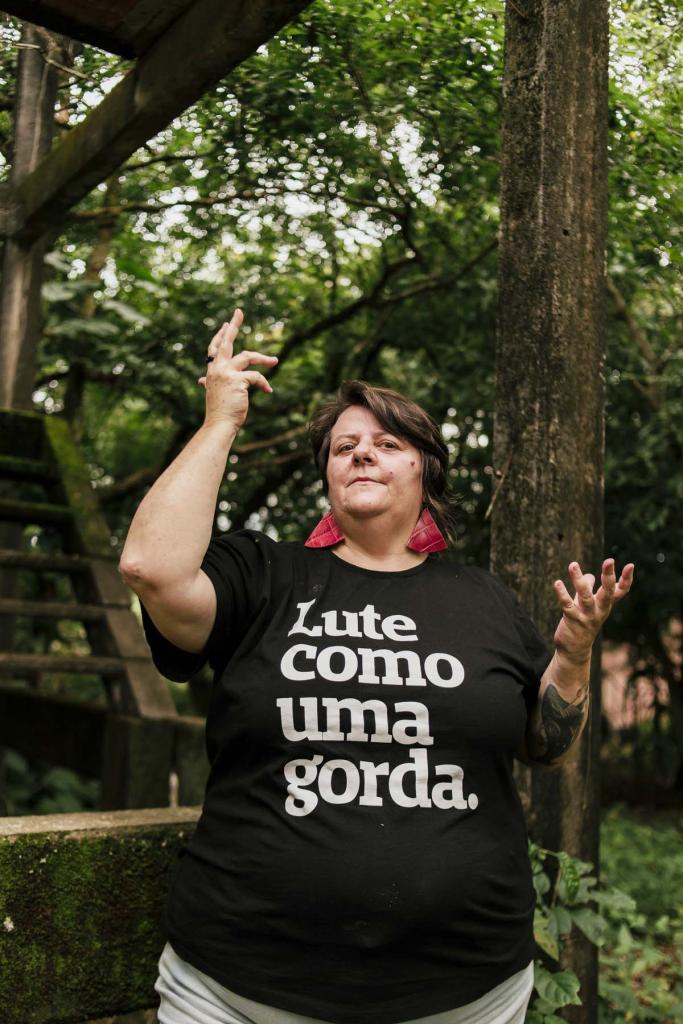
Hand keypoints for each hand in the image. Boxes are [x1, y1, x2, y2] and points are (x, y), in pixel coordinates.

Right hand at [197, 308, 277, 431]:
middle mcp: (217, 369)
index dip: (221, 335)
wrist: (219, 425)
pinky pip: (256, 377)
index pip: (215, 348)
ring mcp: (226, 373)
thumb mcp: (214, 392)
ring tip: (274, 361)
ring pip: (248, 357)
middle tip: (239, 311)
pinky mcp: (237, 381)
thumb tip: (201, 380)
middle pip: (227, 342)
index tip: (226, 323)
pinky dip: (264, 383)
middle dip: (233, 325)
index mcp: (212, 371)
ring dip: (263, 358)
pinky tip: (268, 391)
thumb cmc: (219, 411)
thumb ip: (209, 382)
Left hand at [552, 559, 634, 663]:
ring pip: (585, 596)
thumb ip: (589, 590)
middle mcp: (599, 611)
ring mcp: (587, 617)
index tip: (631, 565)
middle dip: (608, 576)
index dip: (626, 579)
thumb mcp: (588, 605)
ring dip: (579, 580)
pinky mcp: (573, 621)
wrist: (574, 650)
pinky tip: (557, 583)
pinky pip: (568, 606)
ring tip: (573, 564)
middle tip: (609, 560)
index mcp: (605, 605)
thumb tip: (589, 575)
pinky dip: (562, 594)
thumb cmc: (582, 624)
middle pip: (607, 592)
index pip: (619, 591)